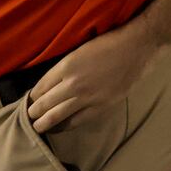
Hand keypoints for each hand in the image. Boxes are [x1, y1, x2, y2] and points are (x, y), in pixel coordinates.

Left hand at [27, 18, 166, 132]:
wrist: (140, 46)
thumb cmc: (111, 42)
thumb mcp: (80, 50)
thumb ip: (64, 68)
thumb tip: (50, 84)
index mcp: (66, 67)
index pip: (39, 88)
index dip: (32, 97)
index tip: (30, 101)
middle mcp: (73, 84)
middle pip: (43, 105)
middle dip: (33, 113)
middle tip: (30, 116)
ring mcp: (88, 97)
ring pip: (56, 116)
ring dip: (43, 123)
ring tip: (38, 127)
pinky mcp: (102, 105)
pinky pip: (77, 121)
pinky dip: (65, 126)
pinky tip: (60, 127)